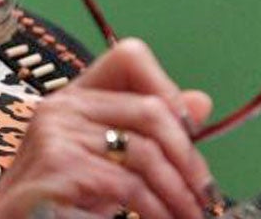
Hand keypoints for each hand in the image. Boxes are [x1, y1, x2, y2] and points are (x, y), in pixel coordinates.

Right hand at [0, 38, 214, 218]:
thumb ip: (145, 132)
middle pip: (150, 110)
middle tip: (203, 193)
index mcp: (74, 96)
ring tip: (190, 215)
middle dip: (187, 157)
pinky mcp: (60, 167)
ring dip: (178, 193)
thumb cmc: (61, 199)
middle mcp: (62, 105)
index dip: (167, 88)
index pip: (129, 57)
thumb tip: (201, 101)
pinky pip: (129, 186)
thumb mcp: (105, 159)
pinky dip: (157, 211)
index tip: (188, 133)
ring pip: (145, 152)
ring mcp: (57, 134)